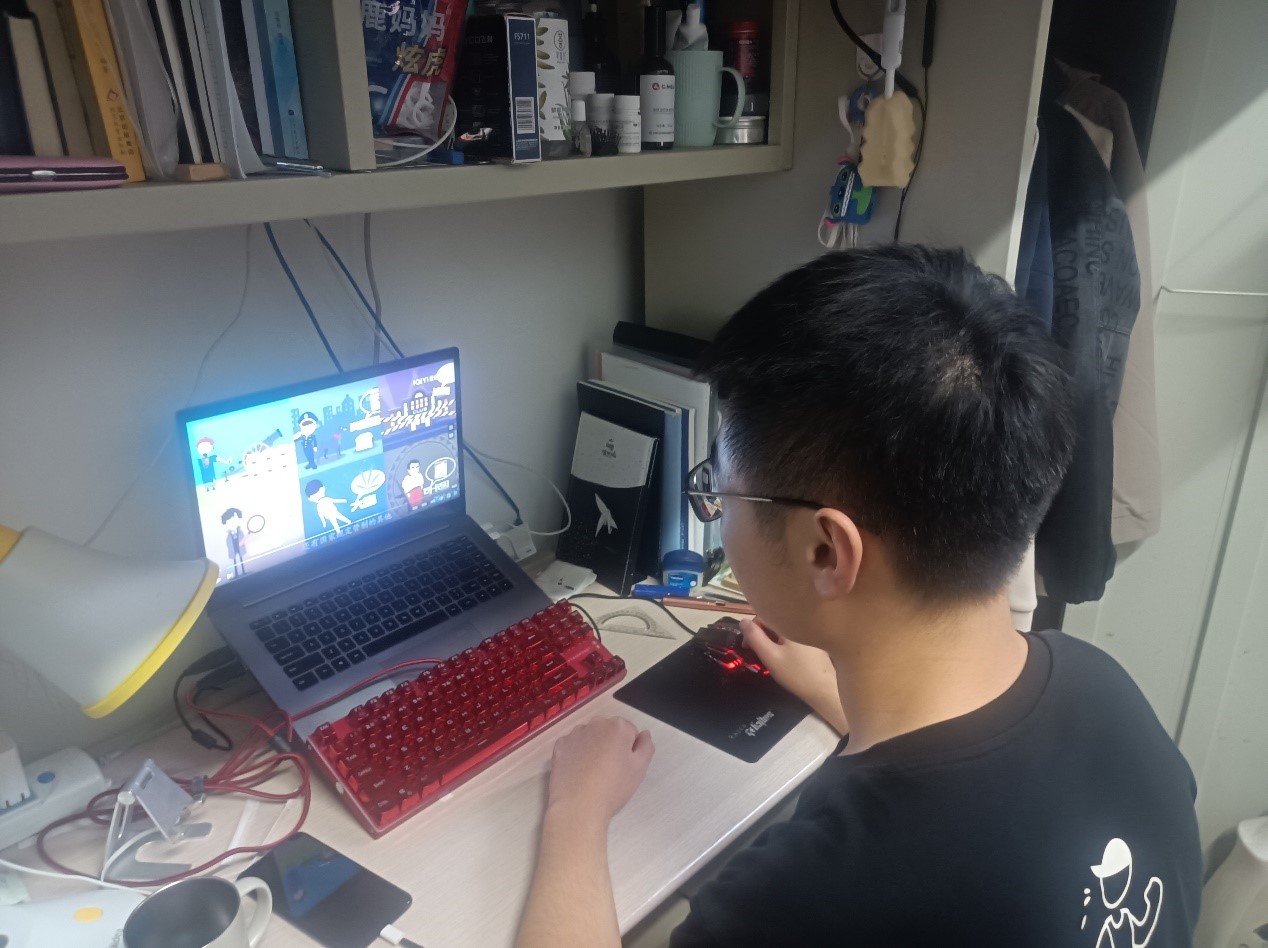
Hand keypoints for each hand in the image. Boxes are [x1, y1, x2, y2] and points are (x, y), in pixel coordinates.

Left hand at [546, 717, 653, 827]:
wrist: (579, 805)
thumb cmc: (614, 787)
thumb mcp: (640, 768)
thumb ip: (646, 746)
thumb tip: (643, 734)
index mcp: (618, 726)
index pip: (629, 732)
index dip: (629, 749)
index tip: (624, 766)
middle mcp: (596, 723)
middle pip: (608, 731)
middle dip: (610, 745)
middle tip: (609, 770)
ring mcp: (575, 733)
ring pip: (589, 737)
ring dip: (592, 748)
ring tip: (592, 773)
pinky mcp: (559, 746)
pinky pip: (572, 746)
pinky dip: (575, 754)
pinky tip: (577, 772)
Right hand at [741, 619, 847, 734]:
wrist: (825, 690)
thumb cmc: (796, 673)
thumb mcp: (770, 656)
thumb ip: (754, 638)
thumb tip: (742, 621)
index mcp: (791, 622)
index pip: (763, 616)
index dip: (751, 630)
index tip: (747, 646)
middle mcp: (801, 622)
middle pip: (774, 623)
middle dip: (761, 636)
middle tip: (757, 654)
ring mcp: (809, 632)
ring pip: (783, 631)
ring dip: (772, 640)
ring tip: (770, 658)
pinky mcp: (814, 641)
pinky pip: (793, 637)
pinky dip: (784, 644)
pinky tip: (785, 659)